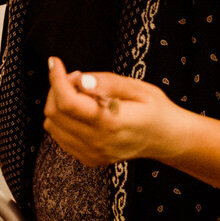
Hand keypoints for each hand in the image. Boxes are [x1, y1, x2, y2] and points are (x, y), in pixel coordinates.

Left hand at [43, 57, 187, 166]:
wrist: (167, 139)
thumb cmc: (155, 110)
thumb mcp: (138, 88)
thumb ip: (108, 83)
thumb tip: (82, 80)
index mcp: (110, 123)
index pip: (68, 102)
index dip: (56, 79)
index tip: (55, 62)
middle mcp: (98, 142)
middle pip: (55, 113)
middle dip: (58, 88)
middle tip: (78, 78)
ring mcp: (92, 154)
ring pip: (52, 125)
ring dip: (58, 104)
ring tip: (82, 93)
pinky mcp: (88, 159)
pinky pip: (60, 136)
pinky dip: (62, 119)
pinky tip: (81, 111)